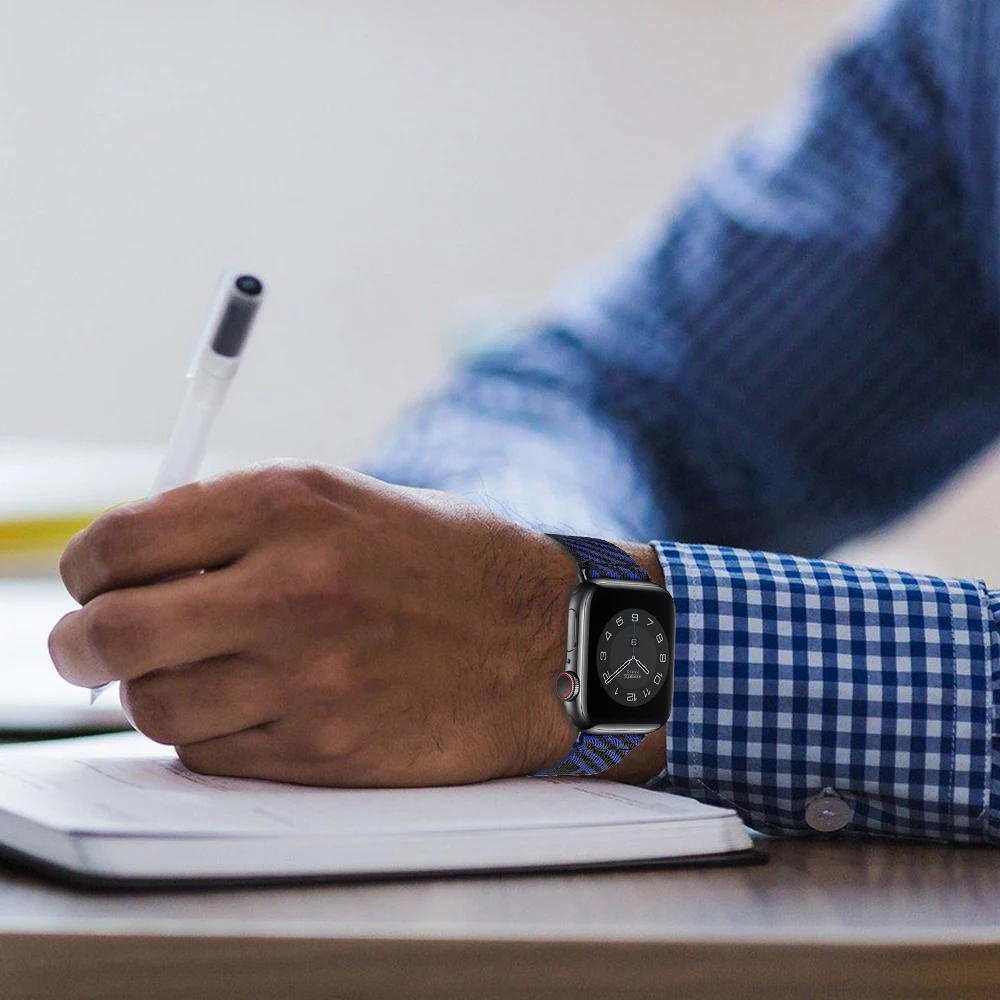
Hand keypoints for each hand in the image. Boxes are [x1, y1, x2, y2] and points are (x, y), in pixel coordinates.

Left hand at [48, 463, 584, 785]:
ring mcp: (308, 676)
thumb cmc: (453, 562)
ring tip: (192, 672)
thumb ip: (240, 522)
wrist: (552, 637)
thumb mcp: (349, 501)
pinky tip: (248, 706)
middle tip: (89, 646)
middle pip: (112, 634)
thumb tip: (138, 563)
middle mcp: (291, 587)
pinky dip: (209, 733)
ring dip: (154, 691)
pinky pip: (211, 755)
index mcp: (290, 504)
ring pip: (154, 707)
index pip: (121, 544)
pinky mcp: (327, 749)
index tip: (92, 584)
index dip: (86, 570)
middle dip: (81, 644)